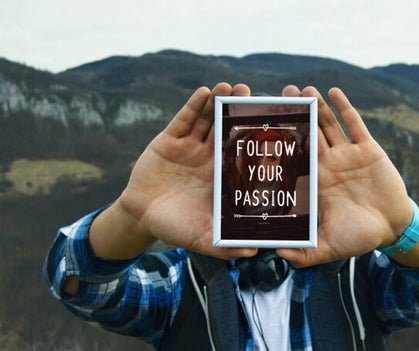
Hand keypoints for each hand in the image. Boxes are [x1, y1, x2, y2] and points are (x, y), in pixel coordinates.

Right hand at [92, 83, 256, 260]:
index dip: (255, 140)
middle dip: (239, 112)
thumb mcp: (200, 238)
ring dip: (219, 102)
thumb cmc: (174, 227)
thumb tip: (254, 252)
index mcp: (222, 176)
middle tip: (254, 95)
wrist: (139, 216)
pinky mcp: (170, 139)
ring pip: (208, 119)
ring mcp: (191, 146)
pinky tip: (205, 91)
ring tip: (232, 86)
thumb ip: (225, 245)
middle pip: (227, 129)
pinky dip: (194, 106)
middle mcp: (210, 157)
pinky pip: (184, 119)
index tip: (273, 126)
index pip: (242, 154)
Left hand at [277, 86, 412, 266]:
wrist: (392, 228)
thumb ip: (305, 253)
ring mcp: (346, 155)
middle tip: (279, 95)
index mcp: (314, 182)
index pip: (292, 158)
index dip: (279, 143)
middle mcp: (326, 164)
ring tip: (302, 88)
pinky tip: (333, 91)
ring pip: (327, 125)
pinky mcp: (367, 149)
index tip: (262, 127)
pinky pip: (354, 124)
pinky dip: (344, 108)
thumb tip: (278, 255)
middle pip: (307, 134)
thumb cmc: (358, 237)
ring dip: (316, 106)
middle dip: (295, 115)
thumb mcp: (329, 247)